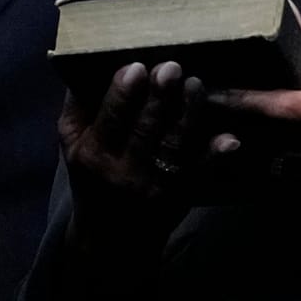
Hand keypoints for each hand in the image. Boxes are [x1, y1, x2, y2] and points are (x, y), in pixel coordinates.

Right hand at [58, 62, 223, 245]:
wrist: (111, 240)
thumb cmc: (90, 178)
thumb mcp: (70, 145)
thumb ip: (76, 106)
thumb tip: (86, 60)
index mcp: (95, 154)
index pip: (110, 120)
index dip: (122, 94)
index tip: (136, 66)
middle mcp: (126, 170)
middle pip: (145, 129)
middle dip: (159, 97)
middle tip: (171, 67)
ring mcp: (157, 184)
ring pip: (175, 146)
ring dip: (188, 114)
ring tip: (195, 84)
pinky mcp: (182, 193)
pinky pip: (200, 172)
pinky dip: (215, 155)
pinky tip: (229, 139)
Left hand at [214, 28, 300, 191]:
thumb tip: (286, 12)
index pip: (281, 107)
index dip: (242, 100)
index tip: (209, 91)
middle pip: (268, 142)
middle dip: (233, 129)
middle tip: (196, 112)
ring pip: (273, 166)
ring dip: (245, 151)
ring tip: (210, 132)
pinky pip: (287, 181)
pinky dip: (265, 167)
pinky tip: (243, 154)